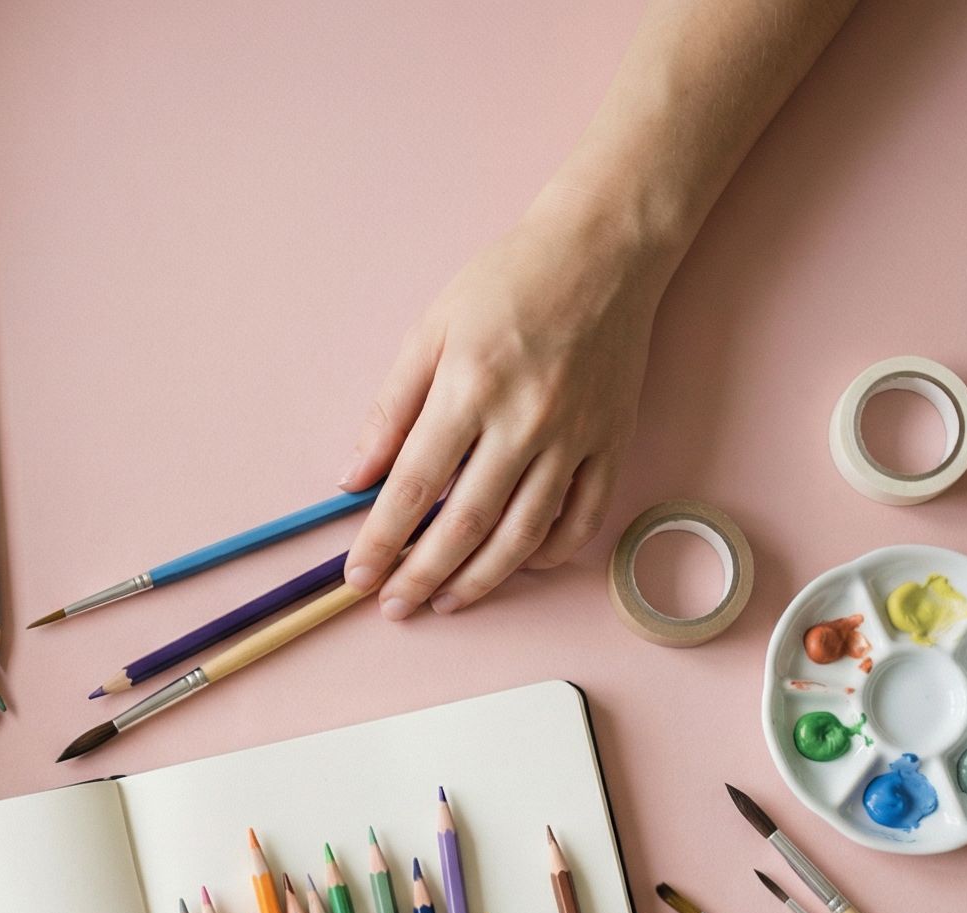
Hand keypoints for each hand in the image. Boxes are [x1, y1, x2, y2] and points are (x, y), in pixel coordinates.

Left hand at [339, 196, 666, 617]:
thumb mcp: (430, 330)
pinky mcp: (612, 442)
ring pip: (524, 535)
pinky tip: (517, 564)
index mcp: (470, 387)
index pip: (413, 485)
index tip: (359, 576)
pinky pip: (582, 519)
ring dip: (480, 580)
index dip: (383, 540)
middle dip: (423, 575)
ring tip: (446, 601)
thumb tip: (354, 479)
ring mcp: (575, 436)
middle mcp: (525, 419)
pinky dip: (549, 553)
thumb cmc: (509, 283)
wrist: (604, 251)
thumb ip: (390, 409)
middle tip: (395, 607)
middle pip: (466, 523)